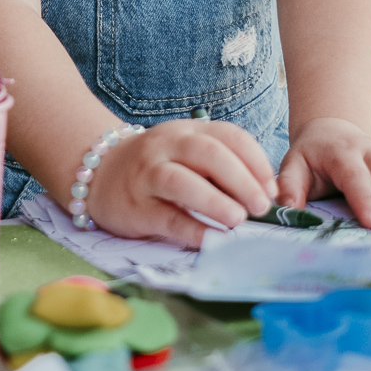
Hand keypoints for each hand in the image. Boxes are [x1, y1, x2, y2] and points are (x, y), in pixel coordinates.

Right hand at [86, 119, 275, 247]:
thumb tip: (265, 193)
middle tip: (262, 206)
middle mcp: (167, 147)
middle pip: (209, 155)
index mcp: (187, 131)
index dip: (256, 161)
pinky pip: (167, 217)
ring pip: (183, 182)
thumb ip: (220, 166)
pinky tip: (212, 239)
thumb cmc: (157, 166)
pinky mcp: (136, 206)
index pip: (229, 136)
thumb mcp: (186, 153)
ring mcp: (148, 175)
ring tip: (238, 219)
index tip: (272, 188)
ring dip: (215, 201)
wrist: (99, 173)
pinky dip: (192, 229)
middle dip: (241, 180)